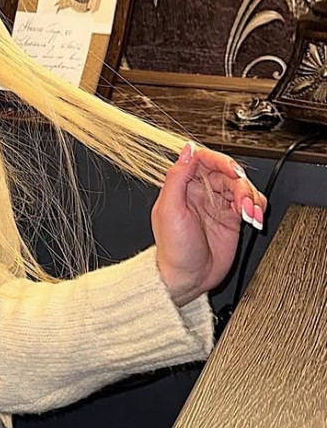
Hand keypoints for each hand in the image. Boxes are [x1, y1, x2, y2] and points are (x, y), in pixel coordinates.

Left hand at [151, 140, 267, 305]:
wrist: (187, 278)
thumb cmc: (173, 248)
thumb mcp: (169, 209)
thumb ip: (177, 177)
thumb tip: (186, 150)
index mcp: (182, 185)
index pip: (204, 160)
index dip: (221, 161)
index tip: (232, 171)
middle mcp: (201, 192)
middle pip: (227, 172)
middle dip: (240, 183)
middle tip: (243, 200)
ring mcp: (218, 205)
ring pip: (241, 187)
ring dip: (251, 197)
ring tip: (249, 214)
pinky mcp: (232, 219)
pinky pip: (250, 204)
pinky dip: (256, 208)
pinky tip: (253, 218)